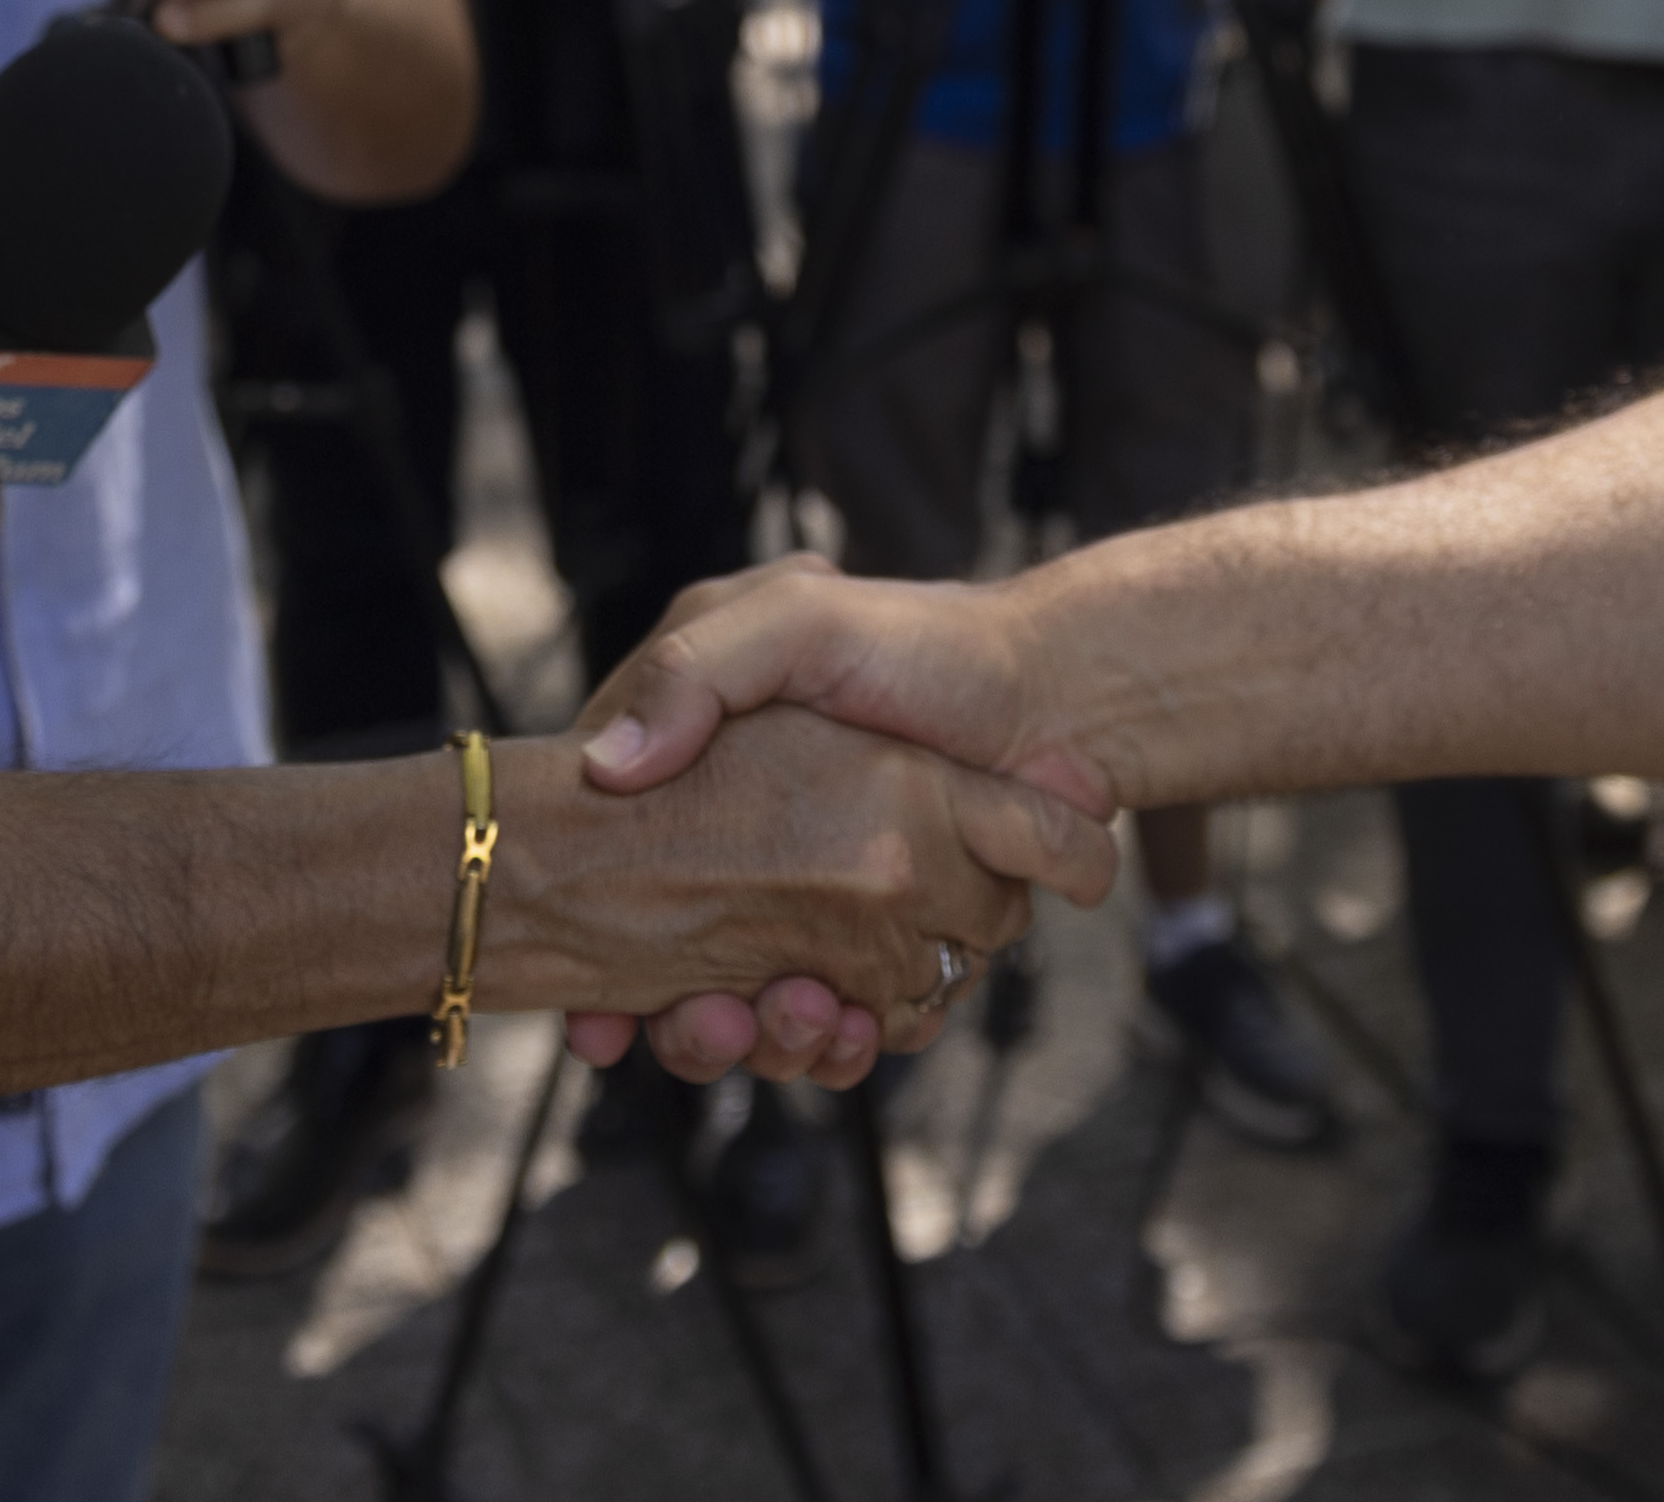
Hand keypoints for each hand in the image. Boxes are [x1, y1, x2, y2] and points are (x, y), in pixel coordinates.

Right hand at [488, 702, 1109, 1086]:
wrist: (1064, 698)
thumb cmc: (929, 644)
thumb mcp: (795, 619)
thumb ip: (697, 674)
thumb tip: (607, 764)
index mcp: (723, 772)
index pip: (630, 876)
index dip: (602, 956)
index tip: (600, 1012)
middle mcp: (766, 843)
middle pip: (690, 964)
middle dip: (693, 1017)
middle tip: (712, 1016)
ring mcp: (828, 901)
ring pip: (764, 1006)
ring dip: (771, 1036)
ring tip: (800, 1015)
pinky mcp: (891, 946)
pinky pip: (846, 1020)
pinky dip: (840, 1043)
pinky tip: (848, 1029)